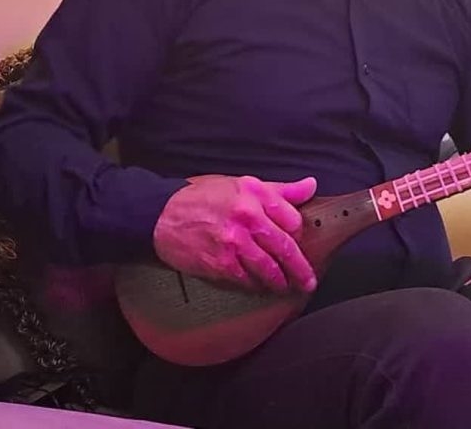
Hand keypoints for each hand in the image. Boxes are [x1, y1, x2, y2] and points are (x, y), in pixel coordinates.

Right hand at [153, 174, 317, 294]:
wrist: (160, 215)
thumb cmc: (200, 197)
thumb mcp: (240, 184)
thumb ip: (278, 189)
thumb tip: (310, 186)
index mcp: (254, 193)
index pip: (292, 219)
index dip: (298, 233)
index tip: (299, 242)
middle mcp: (247, 217)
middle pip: (285, 247)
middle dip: (300, 268)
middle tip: (307, 280)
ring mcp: (234, 242)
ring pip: (268, 268)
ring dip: (279, 281)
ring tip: (285, 286)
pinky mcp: (221, 263)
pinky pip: (247, 280)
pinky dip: (255, 285)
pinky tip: (258, 286)